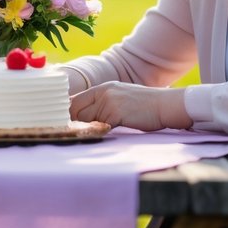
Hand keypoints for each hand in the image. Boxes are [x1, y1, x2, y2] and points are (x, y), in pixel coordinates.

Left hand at [69, 82, 188, 131]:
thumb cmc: (145, 106)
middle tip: (68, 135)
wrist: (165, 105)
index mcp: (103, 88)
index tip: (63, 125)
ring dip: (83, 130)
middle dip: (71, 124)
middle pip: (76, 110)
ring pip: (86, 120)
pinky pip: (99, 127)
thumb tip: (87, 119)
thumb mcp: (121, 98)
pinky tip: (97, 139)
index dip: (67, 114)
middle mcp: (103, 92)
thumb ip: (104, 104)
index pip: (75, 100)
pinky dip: (96, 133)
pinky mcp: (116, 114)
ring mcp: (109, 102)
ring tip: (81, 139)